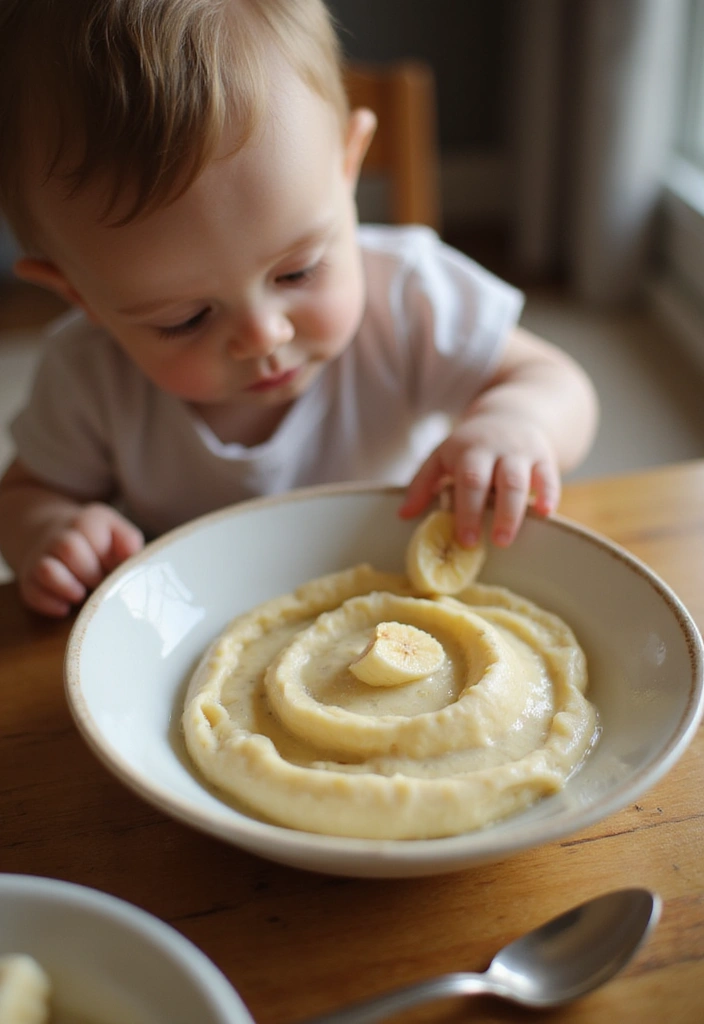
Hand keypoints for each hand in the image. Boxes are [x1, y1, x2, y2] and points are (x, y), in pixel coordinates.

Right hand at [18, 503, 143, 616]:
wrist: (49, 535)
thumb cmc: (94, 541)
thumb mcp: (114, 530)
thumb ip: (129, 540)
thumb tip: (134, 556)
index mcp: (85, 521)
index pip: (93, 533)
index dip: (106, 556)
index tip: (113, 568)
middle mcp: (59, 536)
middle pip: (70, 550)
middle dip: (90, 574)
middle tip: (100, 584)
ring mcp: (40, 558)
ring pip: (47, 570)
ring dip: (69, 588)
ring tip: (82, 594)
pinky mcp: (28, 580)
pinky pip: (33, 593)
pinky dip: (51, 604)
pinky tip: (66, 606)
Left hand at [398, 412, 560, 546]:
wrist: (513, 414)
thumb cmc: (473, 446)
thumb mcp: (444, 455)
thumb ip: (423, 483)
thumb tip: (403, 515)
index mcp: (466, 450)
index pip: (465, 479)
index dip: (464, 509)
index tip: (462, 539)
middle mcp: (493, 449)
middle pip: (490, 480)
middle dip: (484, 512)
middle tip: (479, 544)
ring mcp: (520, 452)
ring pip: (518, 481)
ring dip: (512, 512)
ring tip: (504, 540)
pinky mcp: (543, 457)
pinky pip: (549, 476)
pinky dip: (549, 494)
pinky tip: (546, 513)